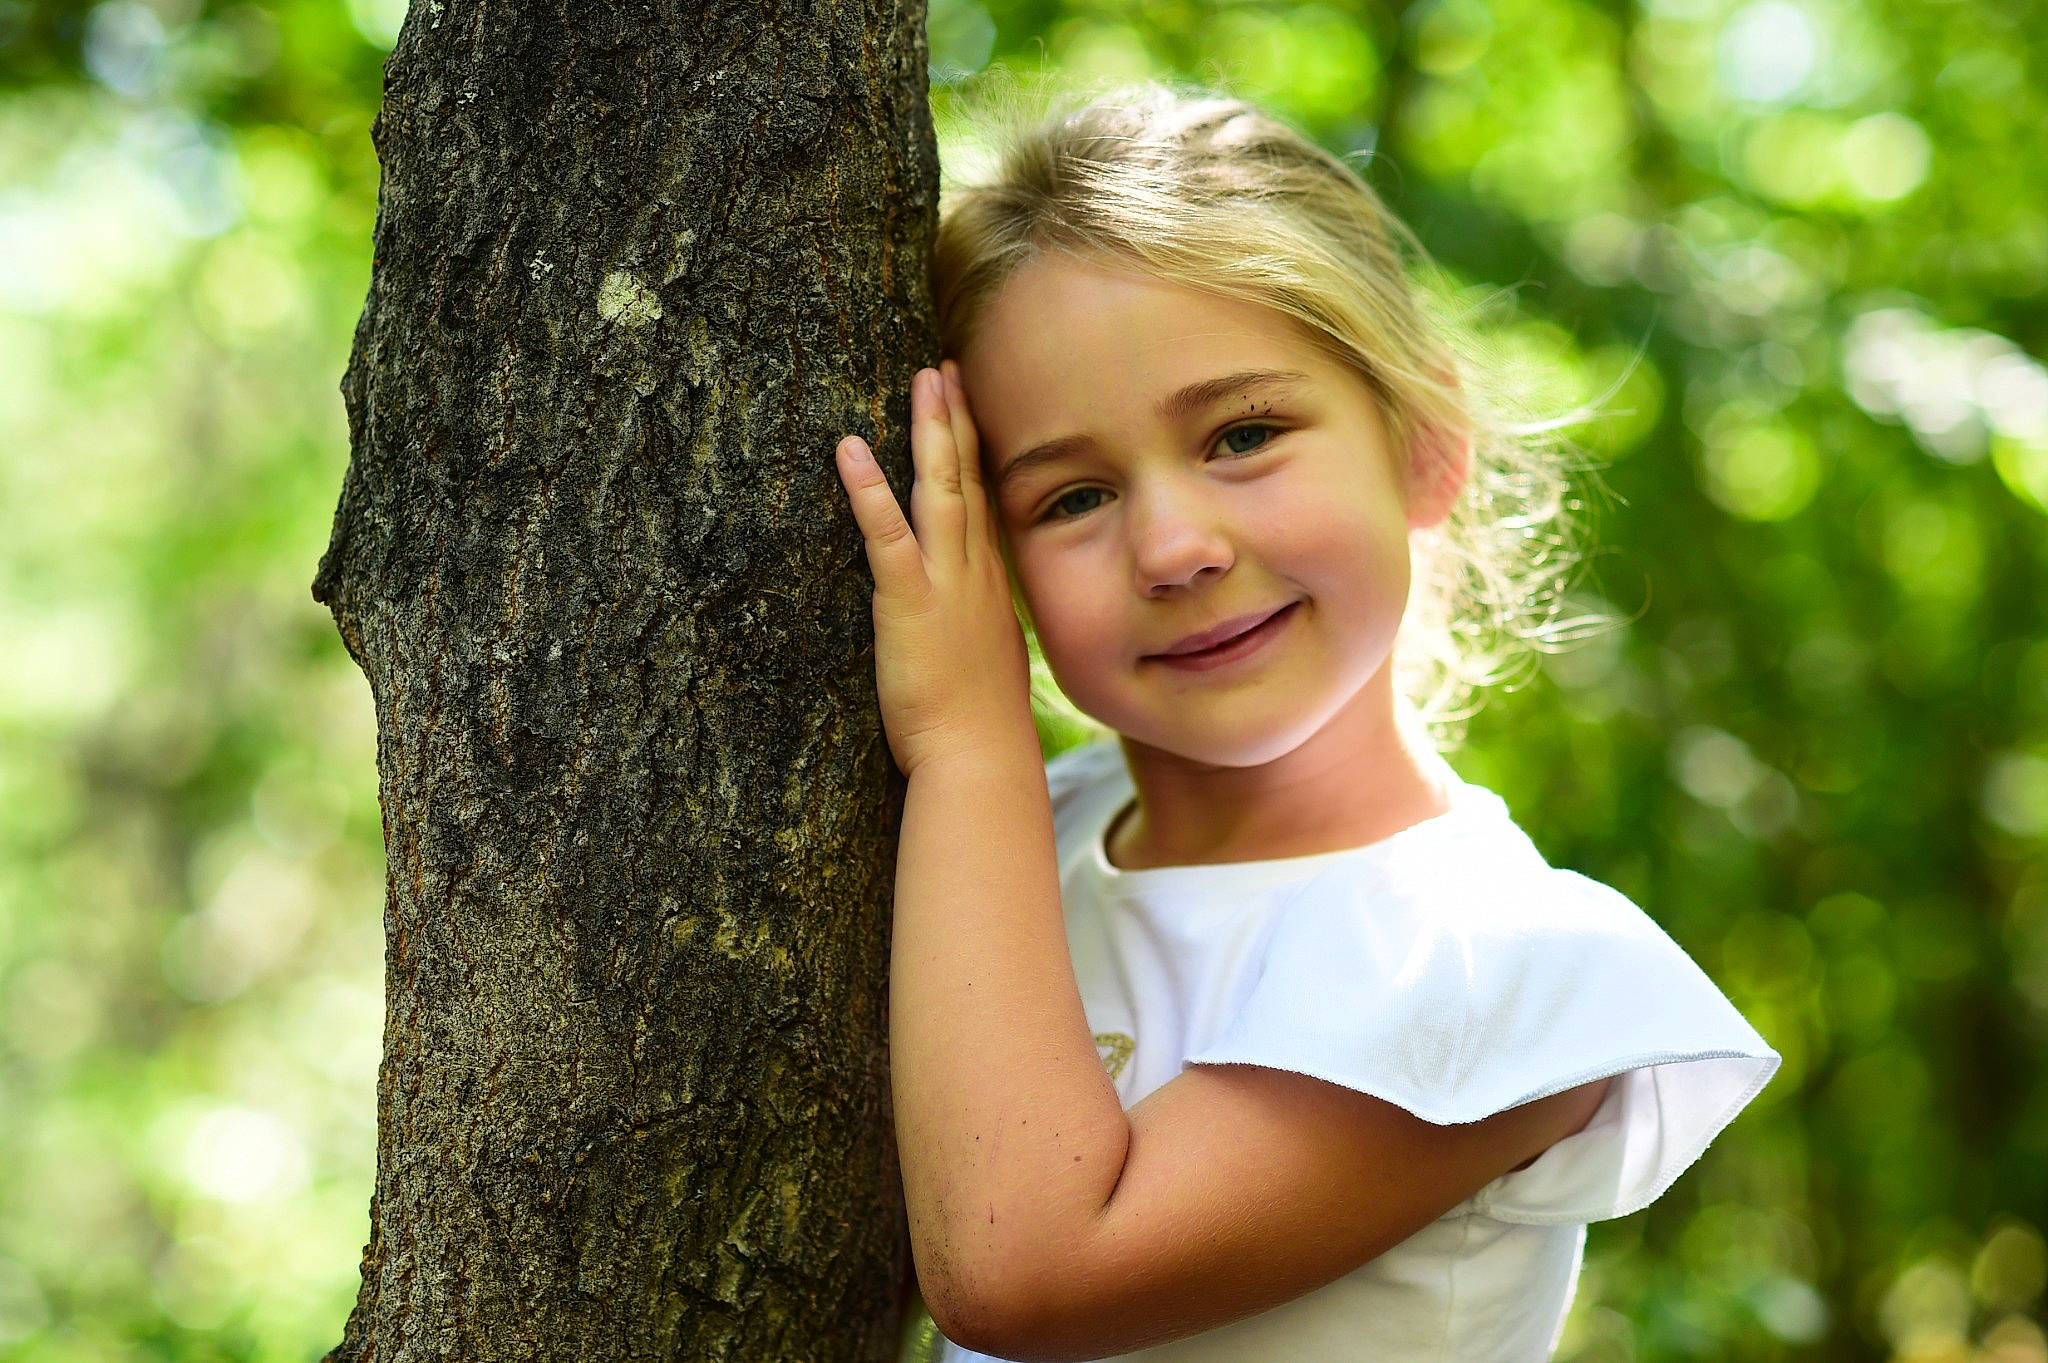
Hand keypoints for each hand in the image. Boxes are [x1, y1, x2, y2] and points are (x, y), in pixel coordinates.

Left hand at [835, 361, 1033, 778]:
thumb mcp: (985, 669)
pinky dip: (868, 490)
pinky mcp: (908, 603)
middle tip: (945, 370)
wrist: (980, 759)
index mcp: (990, 588)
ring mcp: (946, 584)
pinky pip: (886, 535)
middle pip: (968, 481)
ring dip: (930, 431)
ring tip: (923, 380)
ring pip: (940, 491)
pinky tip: (850, 448)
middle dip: (958, 421)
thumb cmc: (977, 730)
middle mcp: (975, 575)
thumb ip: (975, 635)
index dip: (976, 453)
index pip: (983, 505)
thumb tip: (968, 626)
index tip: (969, 409)